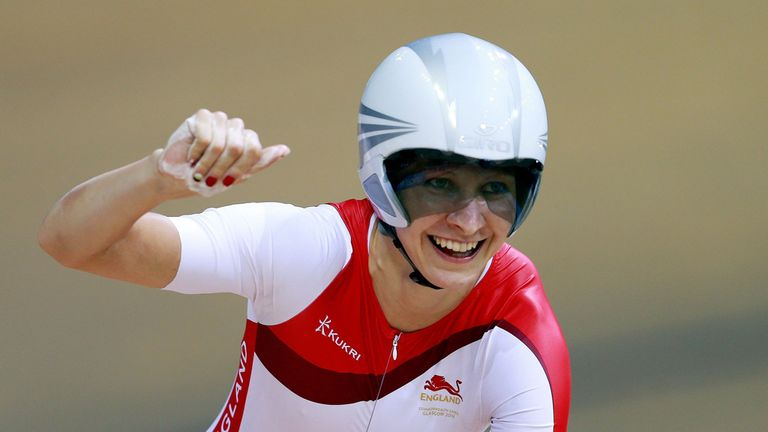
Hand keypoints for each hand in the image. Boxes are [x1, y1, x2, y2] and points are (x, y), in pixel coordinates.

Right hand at [158, 109, 289, 196]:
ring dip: (207, 162)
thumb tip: (285, 150)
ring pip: (221, 142)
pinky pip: (205, 135)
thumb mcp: (237, 176)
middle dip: (221, 168)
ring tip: (198, 168)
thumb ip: (260, 163)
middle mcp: (236, 127)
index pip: (254, 150)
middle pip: (238, 147)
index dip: (238, 169)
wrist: (178, 178)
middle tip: (208, 177)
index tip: (226, 181)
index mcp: (248, 140)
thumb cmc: (208, 179)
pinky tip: (191, 155)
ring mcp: (220, 119)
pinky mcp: (202, 116)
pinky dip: (197, 151)